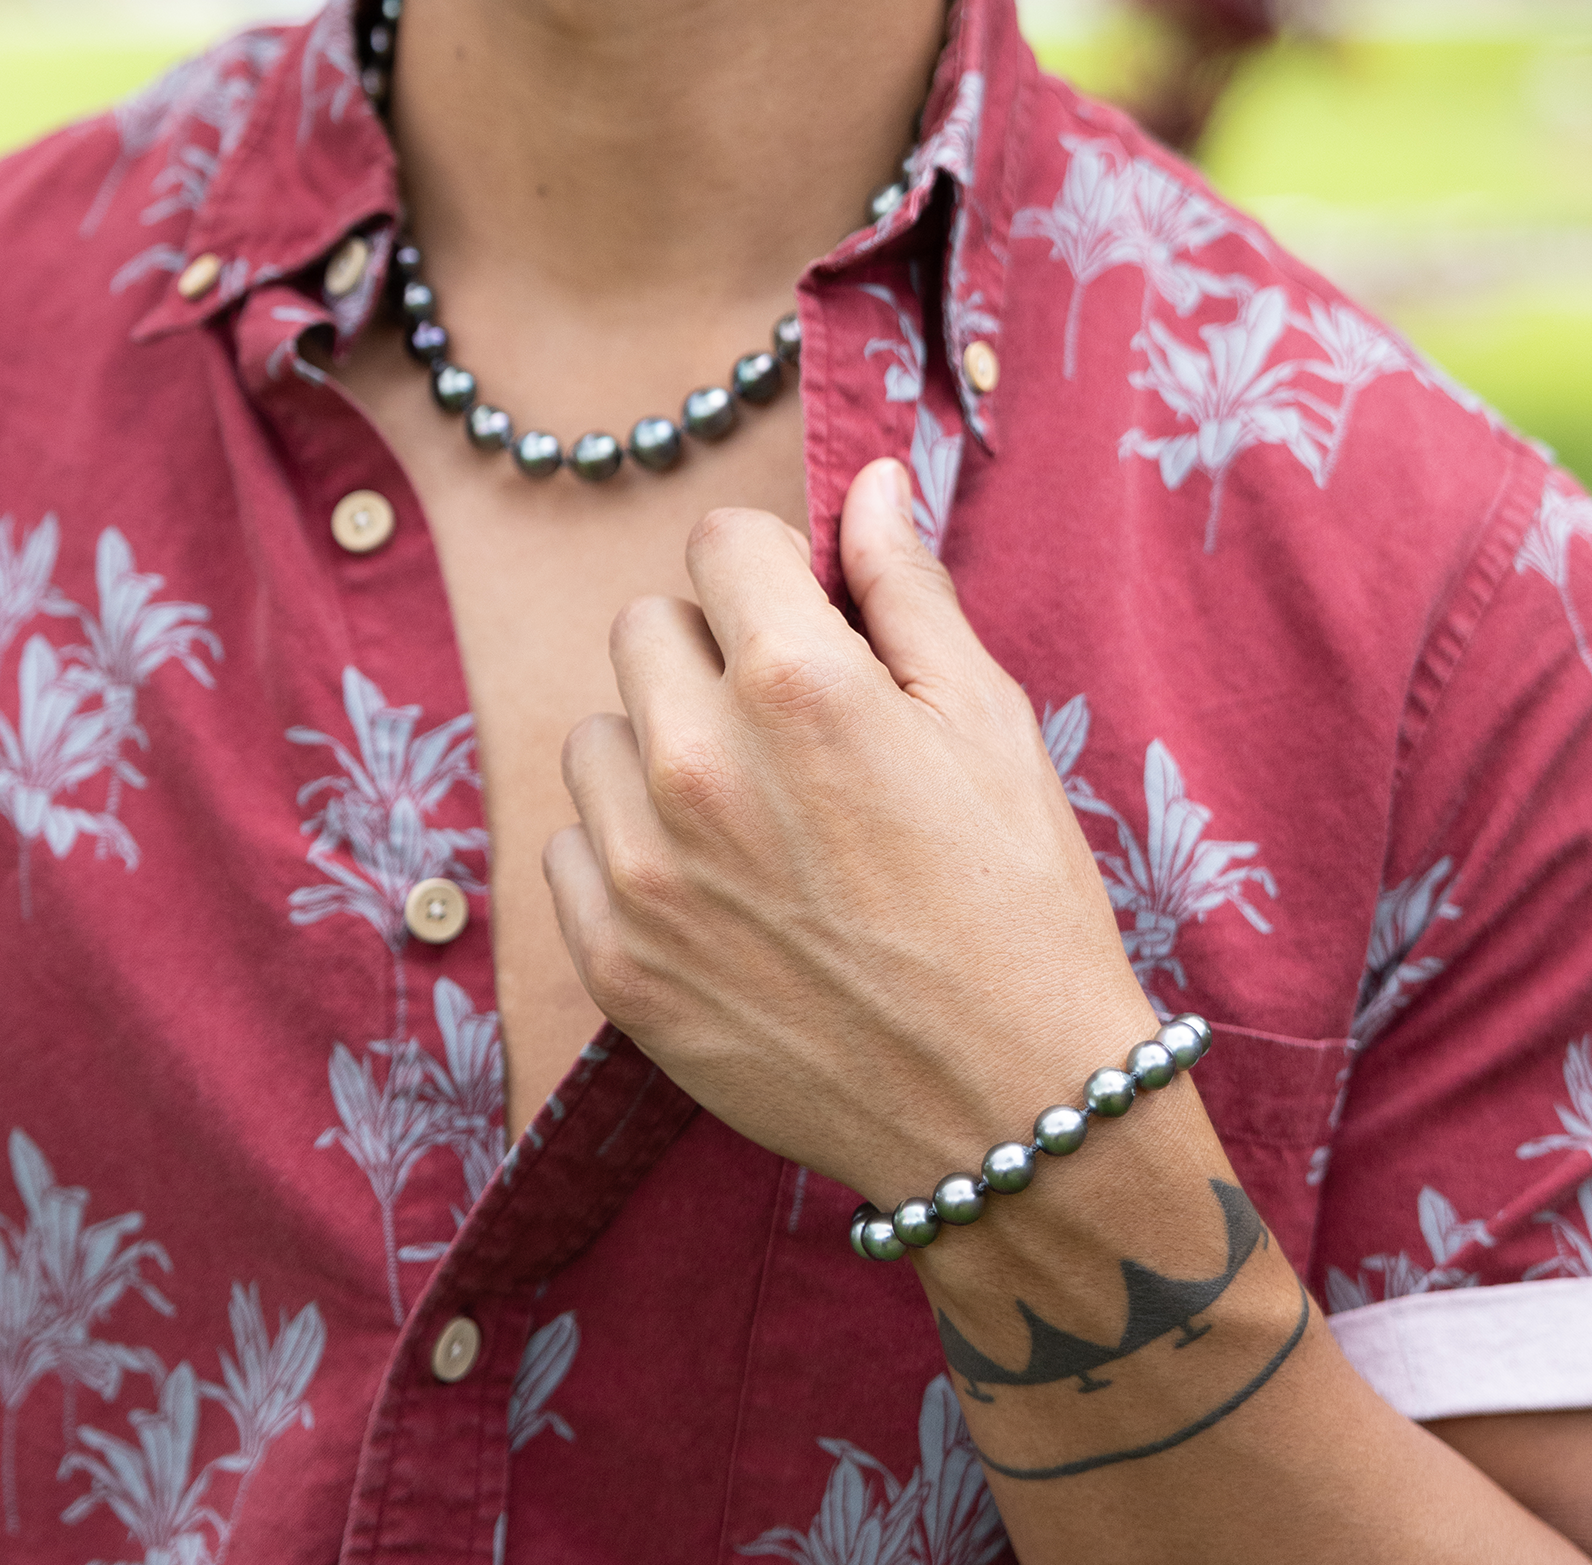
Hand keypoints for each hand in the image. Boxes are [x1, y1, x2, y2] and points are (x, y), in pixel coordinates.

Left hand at [544, 457, 1154, 1204]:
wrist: (1010, 1109)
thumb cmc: (1020, 903)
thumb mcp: (989, 720)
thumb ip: (903, 586)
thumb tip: (865, 482)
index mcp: (794, 683)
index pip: (719, 540)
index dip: (772, 571)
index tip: (806, 622)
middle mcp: (695, 763)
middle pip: (646, 627)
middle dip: (713, 650)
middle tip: (790, 728)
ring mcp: (643, 868)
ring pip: (598, 736)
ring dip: (659, 749)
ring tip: (754, 816)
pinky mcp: (613, 960)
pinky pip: (570, 846)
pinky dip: (628, 851)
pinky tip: (714, 890)